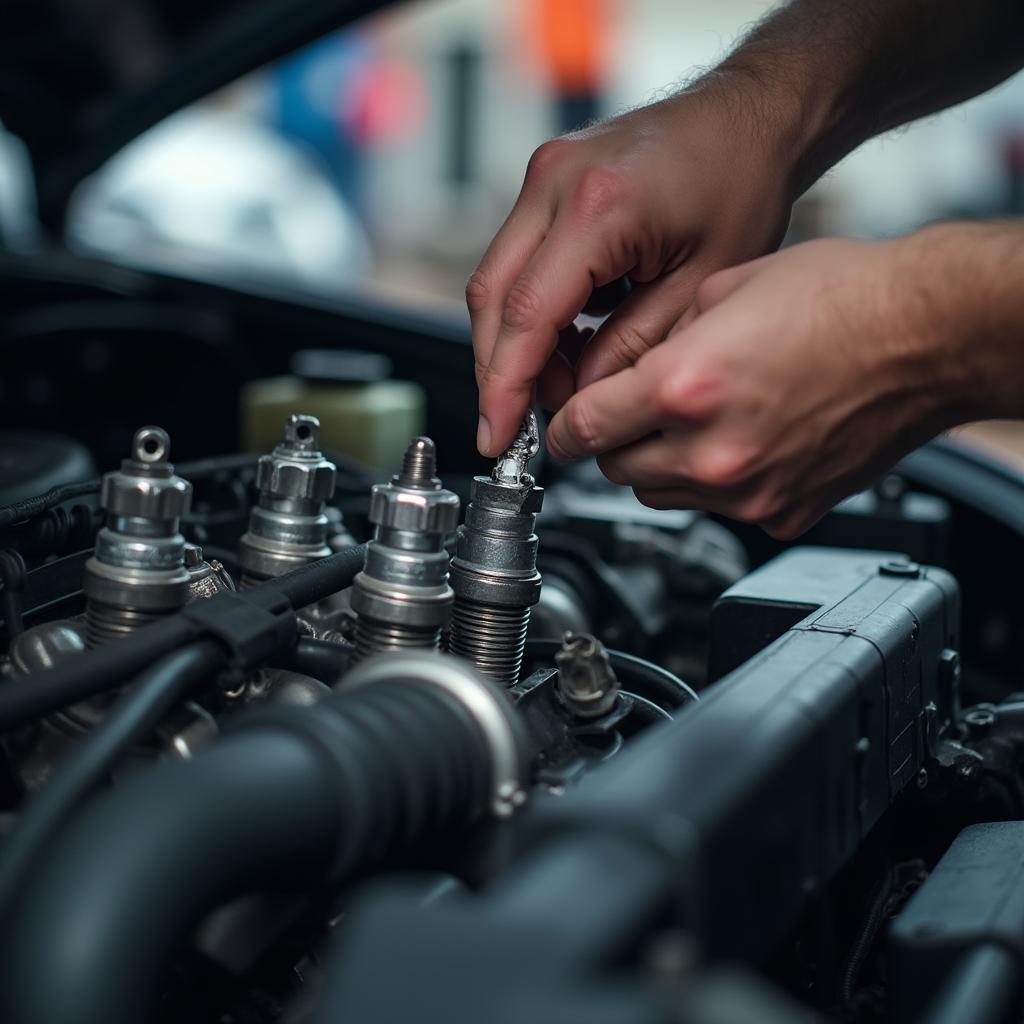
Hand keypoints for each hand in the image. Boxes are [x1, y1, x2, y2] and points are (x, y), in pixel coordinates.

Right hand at [468, 76, 798, 456]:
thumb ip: (633, 351)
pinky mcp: (547, 182)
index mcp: (598, 207)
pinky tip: (572, 339)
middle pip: (492, 298)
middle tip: (520, 423)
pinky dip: (534, 311)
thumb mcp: (700, 288)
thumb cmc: (740, 183)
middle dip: (500, 371)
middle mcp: (555, 182)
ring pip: (497, 281)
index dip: (504, 386)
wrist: (749, 117)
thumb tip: (584, 398)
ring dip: (519, 343)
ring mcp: (544, 175)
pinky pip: (519, 260)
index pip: (525, 315)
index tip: (497, 434)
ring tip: (565, 382)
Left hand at [544, 235, 979, 538]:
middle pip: (614, 471)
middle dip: (611, 442)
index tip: (561, 426)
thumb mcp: (725, 289)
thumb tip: (619, 372)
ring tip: (691, 421)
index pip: (581, 429)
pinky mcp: (782, 513)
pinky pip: (717, 508)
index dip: (561, 428)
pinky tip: (741, 440)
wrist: (928, 335)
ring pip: (659, 494)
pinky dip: (712, 482)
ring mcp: (749, 491)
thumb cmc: (844, 299)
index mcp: (687, 385)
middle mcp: (713, 449)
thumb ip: (657, 339)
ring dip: (656, 464)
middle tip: (628, 414)